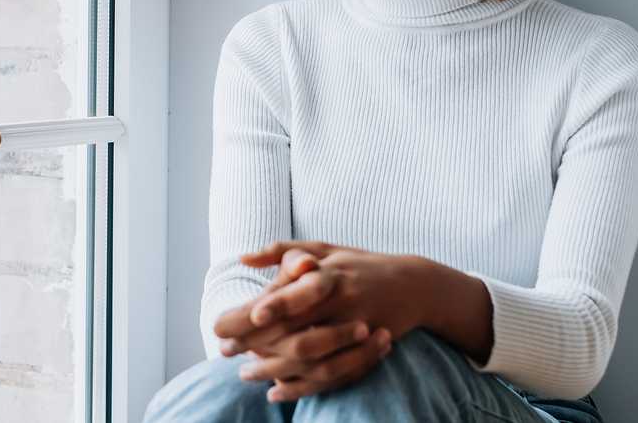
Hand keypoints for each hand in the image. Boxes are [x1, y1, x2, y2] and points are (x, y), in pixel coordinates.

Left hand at [214, 240, 424, 399]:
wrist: (414, 284)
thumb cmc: (359, 264)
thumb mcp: (324, 248)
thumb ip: (283, 251)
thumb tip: (243, 259)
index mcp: (329, 272)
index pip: (291, 292)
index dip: (262, 308)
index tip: (230, 321)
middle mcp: (342, 299)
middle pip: (295, 326)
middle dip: (255, 340)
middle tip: (223, 349)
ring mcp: (355, 326)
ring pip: (312, 354)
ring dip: (274, 367)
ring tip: (244, 372)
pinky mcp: (365, 348)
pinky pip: (332, 374)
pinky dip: (302, 386)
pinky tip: (276, 390)